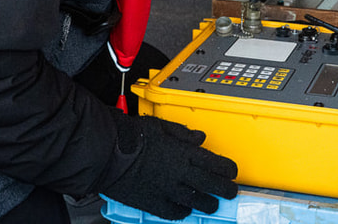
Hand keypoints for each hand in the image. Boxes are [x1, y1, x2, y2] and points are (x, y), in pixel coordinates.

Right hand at [101, 115, 236, 220]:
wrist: (106, 154)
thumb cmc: (128, 136)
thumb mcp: (158, 126)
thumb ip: (182, 133)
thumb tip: (199, 137)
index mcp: (182, 152)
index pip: (215, 163)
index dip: (227, 169)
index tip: (232, 171)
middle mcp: (179, 173)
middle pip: (212, 185)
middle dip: (226, 190)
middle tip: (231, 191)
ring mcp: (167, 190)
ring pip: (197, 201)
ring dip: (208, 203)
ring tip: (212, 204)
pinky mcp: (154, 203)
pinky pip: (174, 212)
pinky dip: (183, 212)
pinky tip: (185, 209)